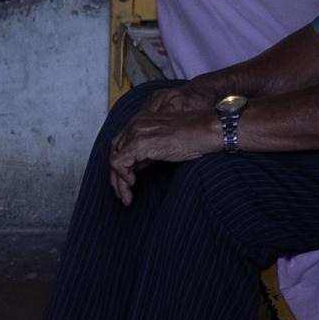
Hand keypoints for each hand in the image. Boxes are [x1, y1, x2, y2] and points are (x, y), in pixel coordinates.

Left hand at [110, 89, 221, 204]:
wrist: (204, 131)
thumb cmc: (192, 138)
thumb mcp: (163, 146)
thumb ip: (147, 153)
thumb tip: (136, 168)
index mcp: (139, 123)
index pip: (120, 146)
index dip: (121, 166)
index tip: (128, 183)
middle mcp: (134, 125)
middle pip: (114, 152)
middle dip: (116, 176)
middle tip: (123, 194)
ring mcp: (135, 133)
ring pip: (114, 160)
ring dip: (119, 182)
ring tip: (126, 197)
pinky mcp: (139, 143)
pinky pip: (119, 163)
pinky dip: (122, 178)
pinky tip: (132, 185)